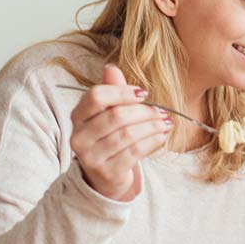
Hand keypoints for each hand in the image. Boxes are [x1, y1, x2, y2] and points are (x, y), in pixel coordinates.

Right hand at [69, 64, 172, 200]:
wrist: (106, 176)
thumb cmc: (110, 138)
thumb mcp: (108, 114)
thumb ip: (111, 92)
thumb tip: (111, 67)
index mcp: (78, 117)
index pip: (96, 96)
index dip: (122, 92)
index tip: (144, 93)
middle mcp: (79, 137)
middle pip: (116, 116)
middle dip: (145, 111)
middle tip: (163, 111)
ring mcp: (91, 157)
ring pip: (128, 134)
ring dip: (153, 126)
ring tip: (167, 122)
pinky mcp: (107, 172)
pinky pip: (135, 151)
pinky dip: (153, 141)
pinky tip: (163, 135)